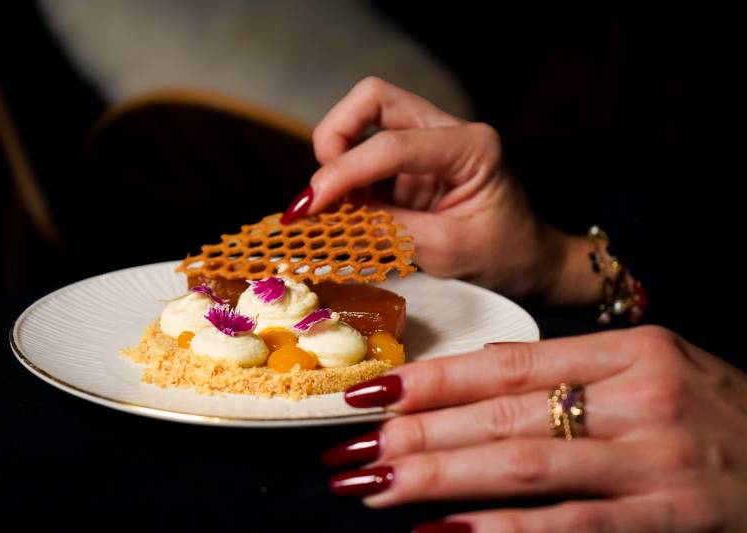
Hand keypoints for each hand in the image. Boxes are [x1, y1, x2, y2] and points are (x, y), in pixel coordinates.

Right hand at [285, 77, 597, 304]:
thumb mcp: (444, 251)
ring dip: (338, 156)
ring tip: (334, 204)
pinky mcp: (414, 159)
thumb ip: (385, 227)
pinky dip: (346, 175)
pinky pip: (367, 149)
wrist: (528, 262)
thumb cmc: (501, 257)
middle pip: (374, 99)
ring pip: (365, 116)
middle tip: (323, 189)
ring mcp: (430, 140)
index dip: (344, 172)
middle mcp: (448, 130)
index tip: (310, 205)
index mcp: (471, 147)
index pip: (392, 145)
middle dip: (335, 136)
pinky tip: (344, 207)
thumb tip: (327, 214)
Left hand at [323, 326, 746, 531]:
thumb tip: (479, 367)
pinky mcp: (665, 520)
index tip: (371, 392)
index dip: (431, 379)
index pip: (506, 364)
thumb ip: (568, 366)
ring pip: (522, 467)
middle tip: (352, 448)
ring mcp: (650, 463)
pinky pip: (568, 525)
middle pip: (502, 416)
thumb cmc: (716, 410)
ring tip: (376, 486)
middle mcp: (636, 400)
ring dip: (439, 478)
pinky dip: (500, 531)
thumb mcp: (652, 366)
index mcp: (627, 353)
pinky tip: (444, 532)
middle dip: (417, 433)